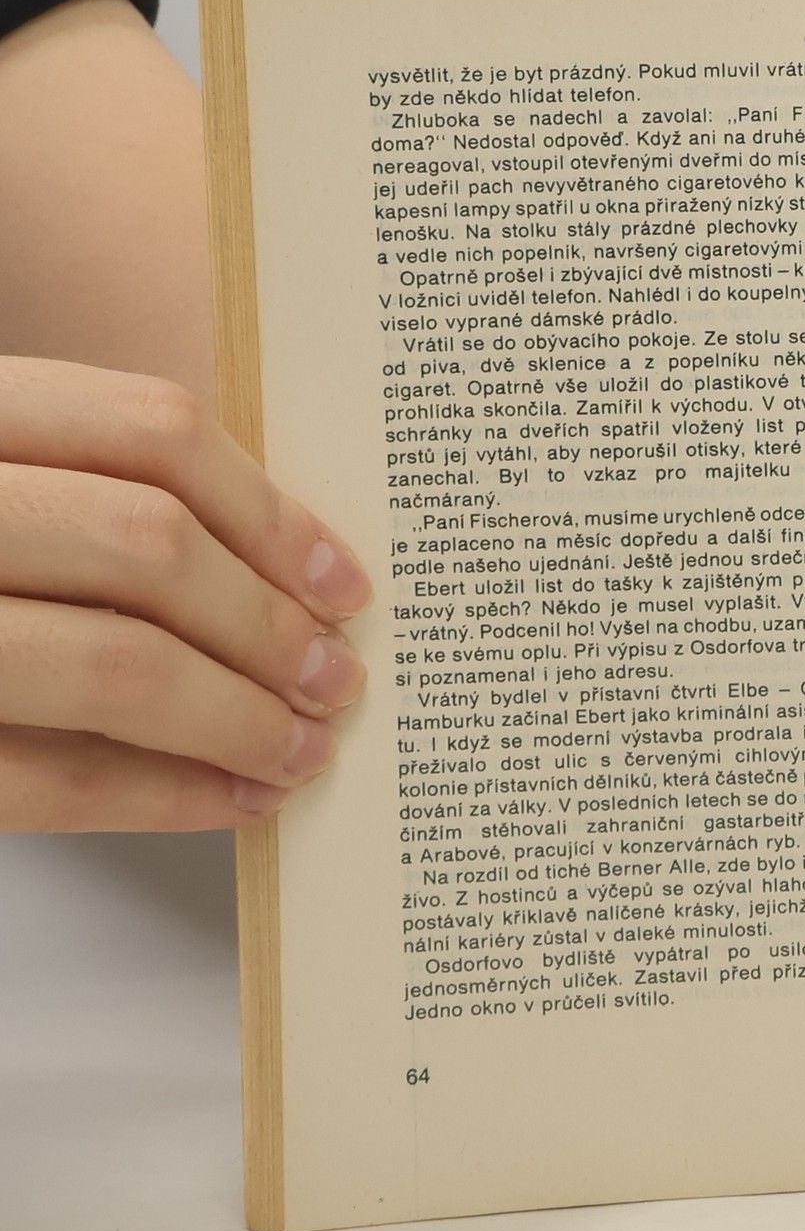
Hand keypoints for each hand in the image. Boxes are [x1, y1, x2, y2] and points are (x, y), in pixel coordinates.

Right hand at [0, 358, 371, 831]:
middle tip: (336, 678)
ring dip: (234, 719)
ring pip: (108, 666)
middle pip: (146, 547)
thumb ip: (84, 493)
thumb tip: (286, 571)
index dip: (270, 511)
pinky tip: (235, 800)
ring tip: (303, 749)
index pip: (148, 430)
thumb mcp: (3, 483)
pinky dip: (164, 796)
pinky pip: (47, 778)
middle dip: (267, 625)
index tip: (345, 582)